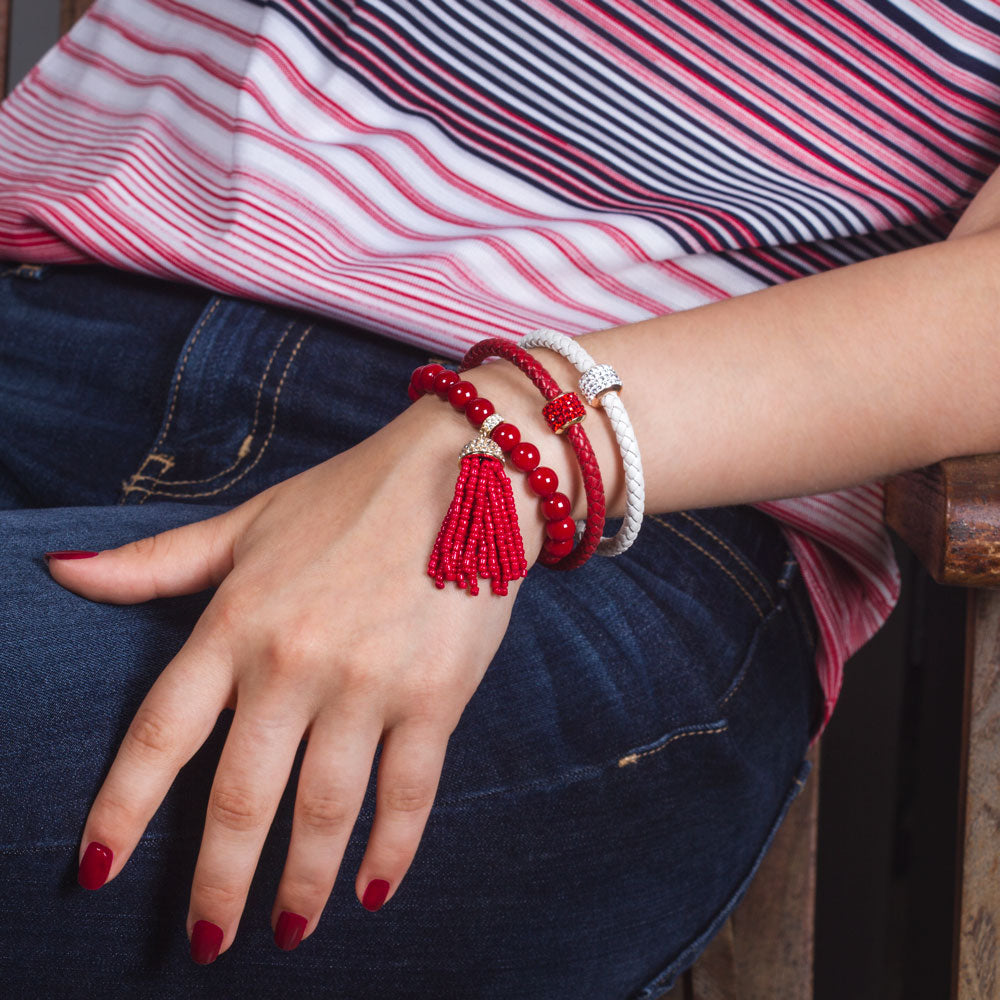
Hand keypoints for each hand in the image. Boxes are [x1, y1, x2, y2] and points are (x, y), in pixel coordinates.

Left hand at [49, 385, 548, 961]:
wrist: (467, 472)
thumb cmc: (349, 498)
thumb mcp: (248, 523)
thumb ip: (156, 561)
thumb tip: (61, 570)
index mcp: (237, 620)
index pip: (162, 733)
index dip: (122, 810)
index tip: (95, 872)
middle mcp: (294, 661)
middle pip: (241, 798)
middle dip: (218, 884)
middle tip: (207, 944)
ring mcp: (368, 683)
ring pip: (323, 811)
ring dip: (301, 885)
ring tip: (287, 932)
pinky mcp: (436, 696)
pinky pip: (408, 794)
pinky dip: (391, 851)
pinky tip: (373, 890)